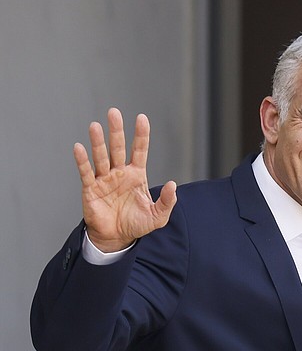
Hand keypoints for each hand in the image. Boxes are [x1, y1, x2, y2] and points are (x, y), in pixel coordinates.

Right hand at [74, 107, 176, 251]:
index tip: (142, 118)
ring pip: (101, 157)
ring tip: (95, 126)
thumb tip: (172, 184)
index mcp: (136, 175)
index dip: (141, 135)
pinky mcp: (91, 189)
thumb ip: (167, 201)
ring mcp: (104, 180)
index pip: (139, 150)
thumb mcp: (158, 215)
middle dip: (116, 131)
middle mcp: (120, 173)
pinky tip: (79, 147)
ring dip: (98, 142)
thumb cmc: (137, 224)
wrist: (117, 238)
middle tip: (114, 112)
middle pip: (118, 148)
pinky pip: (86, 173)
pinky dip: (82, 161)